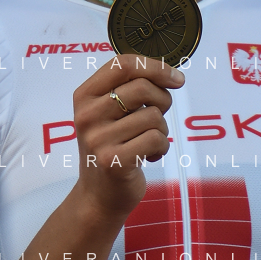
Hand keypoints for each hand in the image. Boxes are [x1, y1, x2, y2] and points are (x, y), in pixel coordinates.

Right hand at [72, 54, 183, 217]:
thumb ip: (129, 89)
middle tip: (159, 115)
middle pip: (142, 87)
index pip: (122, 64)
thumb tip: (171, 74)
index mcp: (84, 96)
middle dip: (163, 99)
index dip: (155, 66)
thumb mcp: (109, 113)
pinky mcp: (113, 161)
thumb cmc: (112, 147)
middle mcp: (87, 115)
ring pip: (153, 116)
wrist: (99, 195)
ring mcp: (98, 139)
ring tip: (149, 142)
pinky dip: (162, 147)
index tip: (176, 78)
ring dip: (161, 129)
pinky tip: (149, 156)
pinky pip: (156, 139)